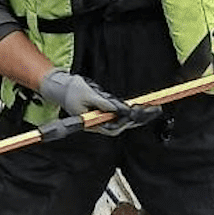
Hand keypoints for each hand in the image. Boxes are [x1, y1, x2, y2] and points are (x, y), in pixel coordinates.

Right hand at [39, 69, 162, 135]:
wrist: (61, 87)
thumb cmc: (72, 91)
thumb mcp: (89, 94)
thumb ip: (104, 103)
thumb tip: (119, 109)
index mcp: (91, 123)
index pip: (112, 127)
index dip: (126, 122)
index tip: (136, 115)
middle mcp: (97, 123)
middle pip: (120, 125)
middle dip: (137, 120)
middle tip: (152, 112)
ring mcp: (100, 118)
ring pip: (120, 121)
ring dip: (135, 116)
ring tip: (150, 110)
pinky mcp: (102, 112)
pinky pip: (117, 114)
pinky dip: (127, 111)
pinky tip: (138, 108)